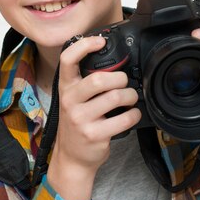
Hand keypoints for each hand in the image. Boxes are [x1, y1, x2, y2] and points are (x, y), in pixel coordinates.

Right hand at [46, 35, 140, 199]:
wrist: (72, 157)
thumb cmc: (77, 123)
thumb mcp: (74, 100)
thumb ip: (86, 83)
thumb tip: (114, 64)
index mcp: (66, 88)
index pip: (67, 60)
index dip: (84, 46)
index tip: (100, 41)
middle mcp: (70, 101)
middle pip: (98, 79)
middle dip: (119, 79)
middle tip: (124, 83)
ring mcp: (81, 119)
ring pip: (115, 98)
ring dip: (130, 96)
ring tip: (130, 99)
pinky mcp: (94, 135)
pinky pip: (123, 119)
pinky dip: (133, 115)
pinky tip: (131, 115)